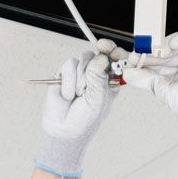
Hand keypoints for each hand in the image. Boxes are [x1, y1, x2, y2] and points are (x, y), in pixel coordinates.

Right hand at [34, 38, 116, 177]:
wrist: (62, 129)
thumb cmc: (85, 120)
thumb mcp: (98, 100)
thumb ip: (99, 78)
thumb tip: (100, 57)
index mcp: (111, 81)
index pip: (115, 60)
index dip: (114, 51)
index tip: (110, 49)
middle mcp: (96, 75)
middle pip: (98, 54)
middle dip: (94, 63)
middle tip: (92, 69)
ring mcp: (80, 73)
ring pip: (83, 58)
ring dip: (80, 77)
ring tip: (78, 94)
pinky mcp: (65, 74)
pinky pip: (68, 65)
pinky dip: (68, 79)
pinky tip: (68, 94)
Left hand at [126, 26, 177, 149]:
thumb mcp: (162, 90)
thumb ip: (146, 80)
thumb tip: (128, 74)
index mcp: (176, 73)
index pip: (158, 60)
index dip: (145, 58)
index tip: (132, 60)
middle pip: (164, 49)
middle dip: (150, 52)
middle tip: (138, 54)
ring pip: (177, 39)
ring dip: (163, 45)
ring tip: (155, 53)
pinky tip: (173, 46)